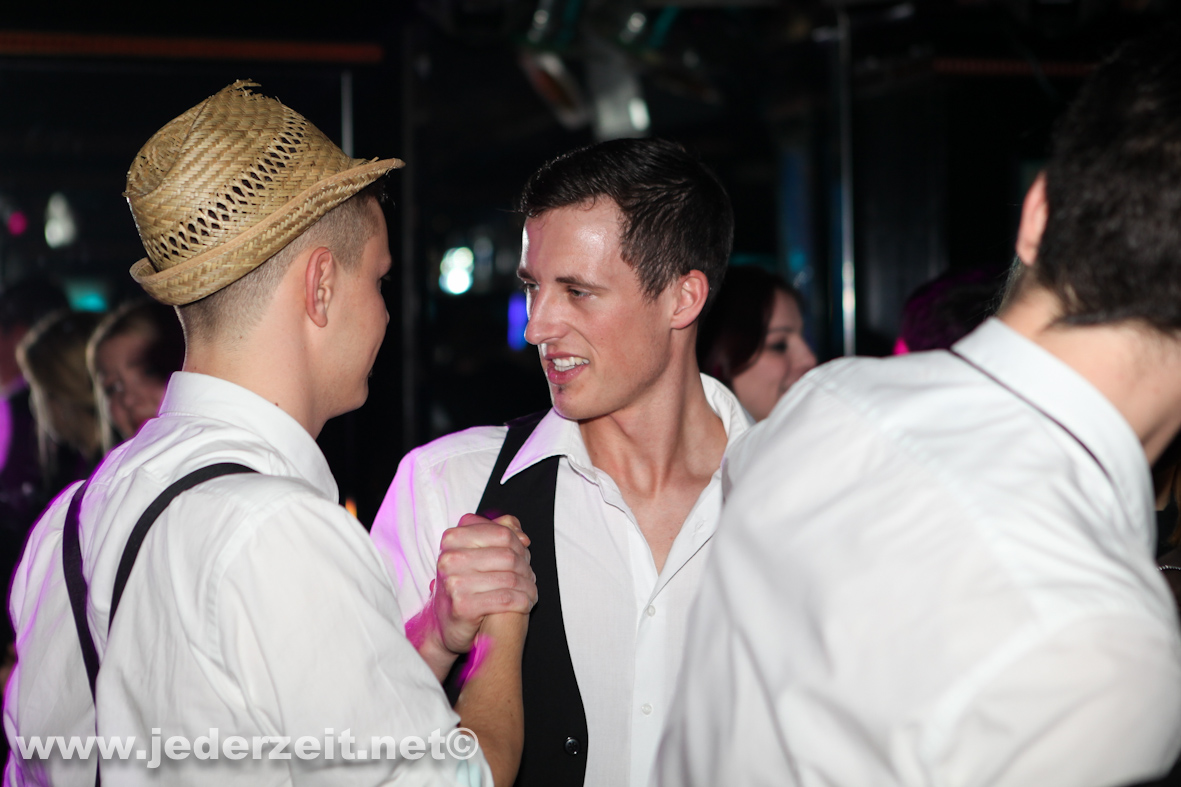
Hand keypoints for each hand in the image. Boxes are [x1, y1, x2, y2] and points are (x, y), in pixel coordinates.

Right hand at [431, 513, 535, 656]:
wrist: (444, 623)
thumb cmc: (463, 584)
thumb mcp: (474, 553)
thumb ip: (497, 534)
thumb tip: (522, 535)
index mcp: (452, 539)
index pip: (502, 533)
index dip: (519, 545)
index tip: (525, 554)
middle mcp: (450, 558)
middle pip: (508, 555)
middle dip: (526, 567)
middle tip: (530, 577)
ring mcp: (454, 582)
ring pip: (510, 578)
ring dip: (528, 587)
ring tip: (530, 591)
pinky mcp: (463, 606)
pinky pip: (506, 599)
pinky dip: (522, 601)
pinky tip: (525, 603)